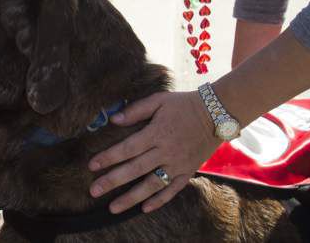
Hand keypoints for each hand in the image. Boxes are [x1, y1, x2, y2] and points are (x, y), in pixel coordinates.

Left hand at [87, 91, 218, 213]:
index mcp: (157, 133)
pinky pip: (172, 190)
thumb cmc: (184, 104)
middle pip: (135, 169)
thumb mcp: (159, 99)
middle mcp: (166, 152)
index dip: (108, 157)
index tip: (91, 165)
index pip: (127, 148)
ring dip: (131, 198)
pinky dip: (159, 201)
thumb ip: (136, 110)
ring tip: (113, 208)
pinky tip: (144, 209)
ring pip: (151, 185)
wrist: (217, 113)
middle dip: (112, 181)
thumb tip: (114, 120)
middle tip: (93, 191)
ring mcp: (178, 164)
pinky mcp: (188, 172)